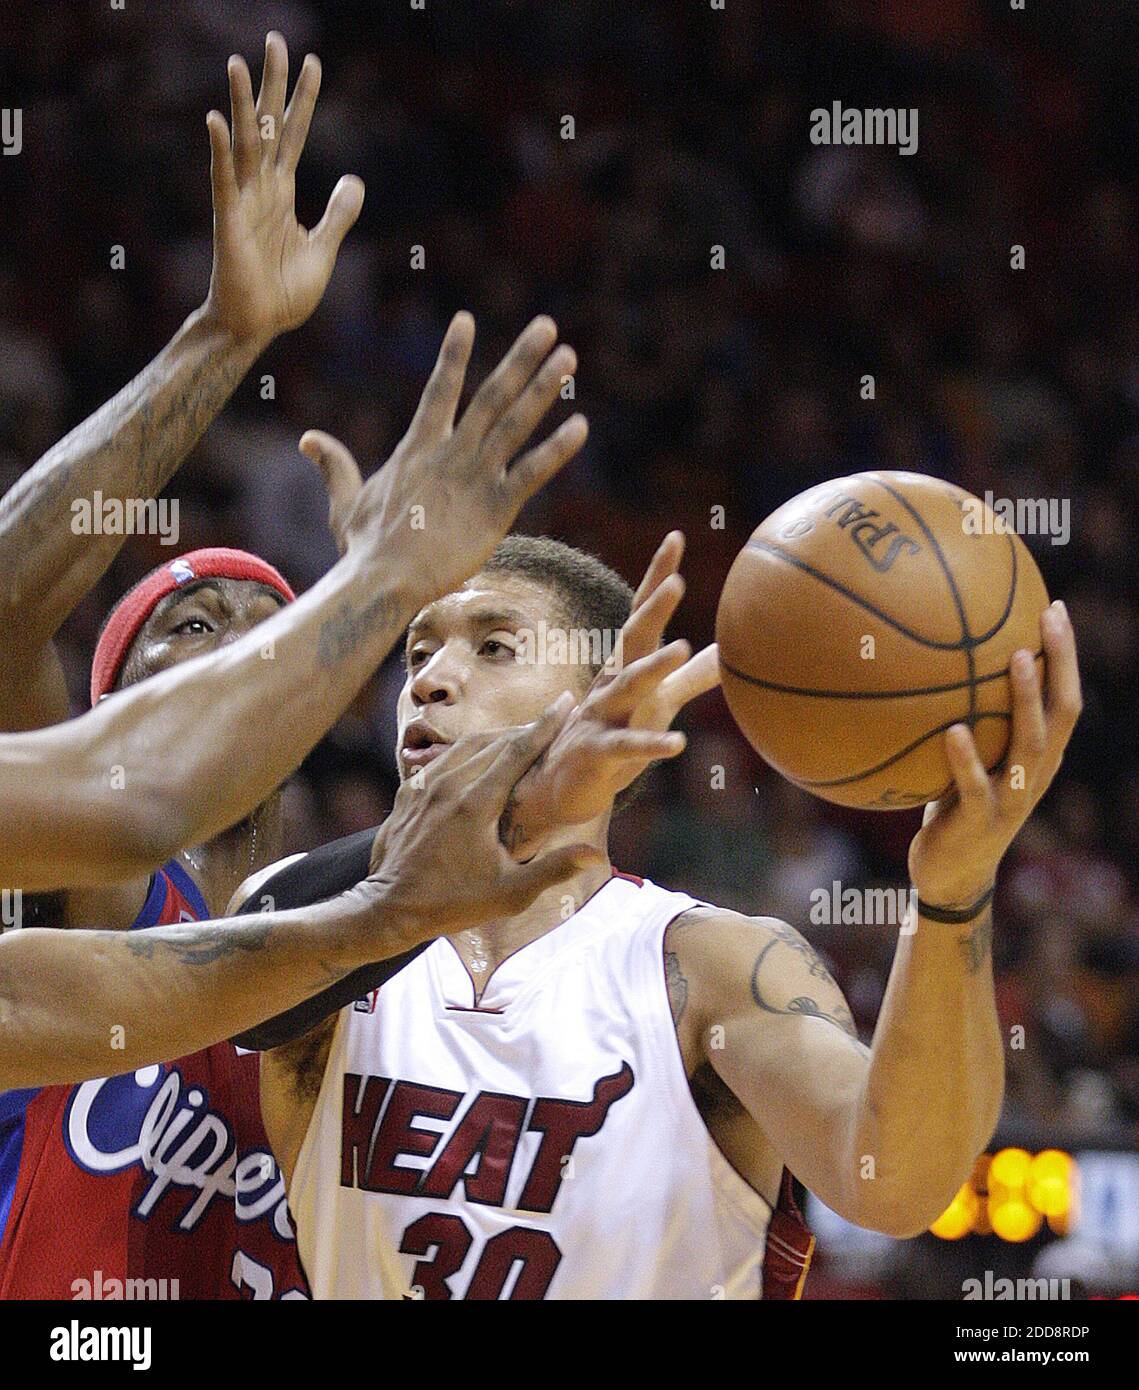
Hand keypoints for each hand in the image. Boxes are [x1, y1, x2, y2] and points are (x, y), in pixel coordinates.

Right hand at [203, 31, 363, 344]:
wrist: (257, 328)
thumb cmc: (283, 294)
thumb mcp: (324, 250)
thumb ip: (338, 216)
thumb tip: (356, 180)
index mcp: (283, 193)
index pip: (295, 135)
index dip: (304, 100)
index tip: (313, 62)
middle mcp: (261, 189)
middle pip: (270, 125)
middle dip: (274, 84)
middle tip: (275, 39)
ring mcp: (243, 202)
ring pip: (245, 144)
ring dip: (244, 104)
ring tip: (239, 63)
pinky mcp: (229, 223)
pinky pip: (223, 181)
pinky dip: (219, 151)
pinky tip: (216, 120)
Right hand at [297, 312, 586, 597]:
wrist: (383, 581)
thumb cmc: (364, 550)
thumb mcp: (344, 502)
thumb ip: (335, 467)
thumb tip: (308, 440)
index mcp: (417, 448)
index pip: (440, 389)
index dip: (453, 354)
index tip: (466, 319)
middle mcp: (450, 454)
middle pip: (491, 395)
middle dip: (520, 359)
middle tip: (547, 326)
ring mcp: (474, 478)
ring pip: (515, 423)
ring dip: (543, 389)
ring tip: (569, 357)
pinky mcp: (495, 508)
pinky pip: (532, 472)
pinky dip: (557, 449)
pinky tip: (580, 426)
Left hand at [364, 693, 604, 946]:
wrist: (388, 908)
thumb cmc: (452, 903)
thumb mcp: (509, 894)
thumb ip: (553, 869)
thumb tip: (595, 855)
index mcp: (476, 804)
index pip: (518, 750)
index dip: (546, 724)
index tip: (565, 701)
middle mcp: (449, 785)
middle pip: (495, 741)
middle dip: (527, 728)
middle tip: (551, 721)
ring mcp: (425, 785)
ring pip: (467, 744)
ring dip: (497, 736)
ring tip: (520, 735)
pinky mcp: (409, 792)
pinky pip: (443, 758)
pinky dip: (468, 749)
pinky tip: (478, 757)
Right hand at [502, 532, 719, 857]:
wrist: (559, 784)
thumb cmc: (612, 734)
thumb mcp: (657, 702)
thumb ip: (692, 678)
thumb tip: (730, 651)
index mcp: (626, 665)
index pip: (642, 613)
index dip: (656, 576)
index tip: (676, 537)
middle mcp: (611, 682)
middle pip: (632, 638)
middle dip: (652, 609)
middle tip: (678, 581)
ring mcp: (600, 715)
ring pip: (626, 686)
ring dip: (652, 667)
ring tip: (680, 648)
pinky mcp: (596, 752)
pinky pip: (626, 747)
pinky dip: (651, 744)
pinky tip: (678, 744)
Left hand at [907, 600, 1081, 906]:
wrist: (951, 876)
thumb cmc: (954, 808)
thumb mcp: (967, 761)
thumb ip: (965, 720)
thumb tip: (934, 666)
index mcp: (1038, 757)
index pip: (1065, 698)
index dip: (1065, 656)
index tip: (1054, 607)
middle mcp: (1035, 773)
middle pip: (1062, 712)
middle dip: (1061, 662)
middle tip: (1049, 617)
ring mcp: (1012, 799)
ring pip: (1030, 743)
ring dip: (1027, 700)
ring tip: (1018, 659)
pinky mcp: (981, 821)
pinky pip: (976, 786)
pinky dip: (966, 758)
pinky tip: (952, 731)